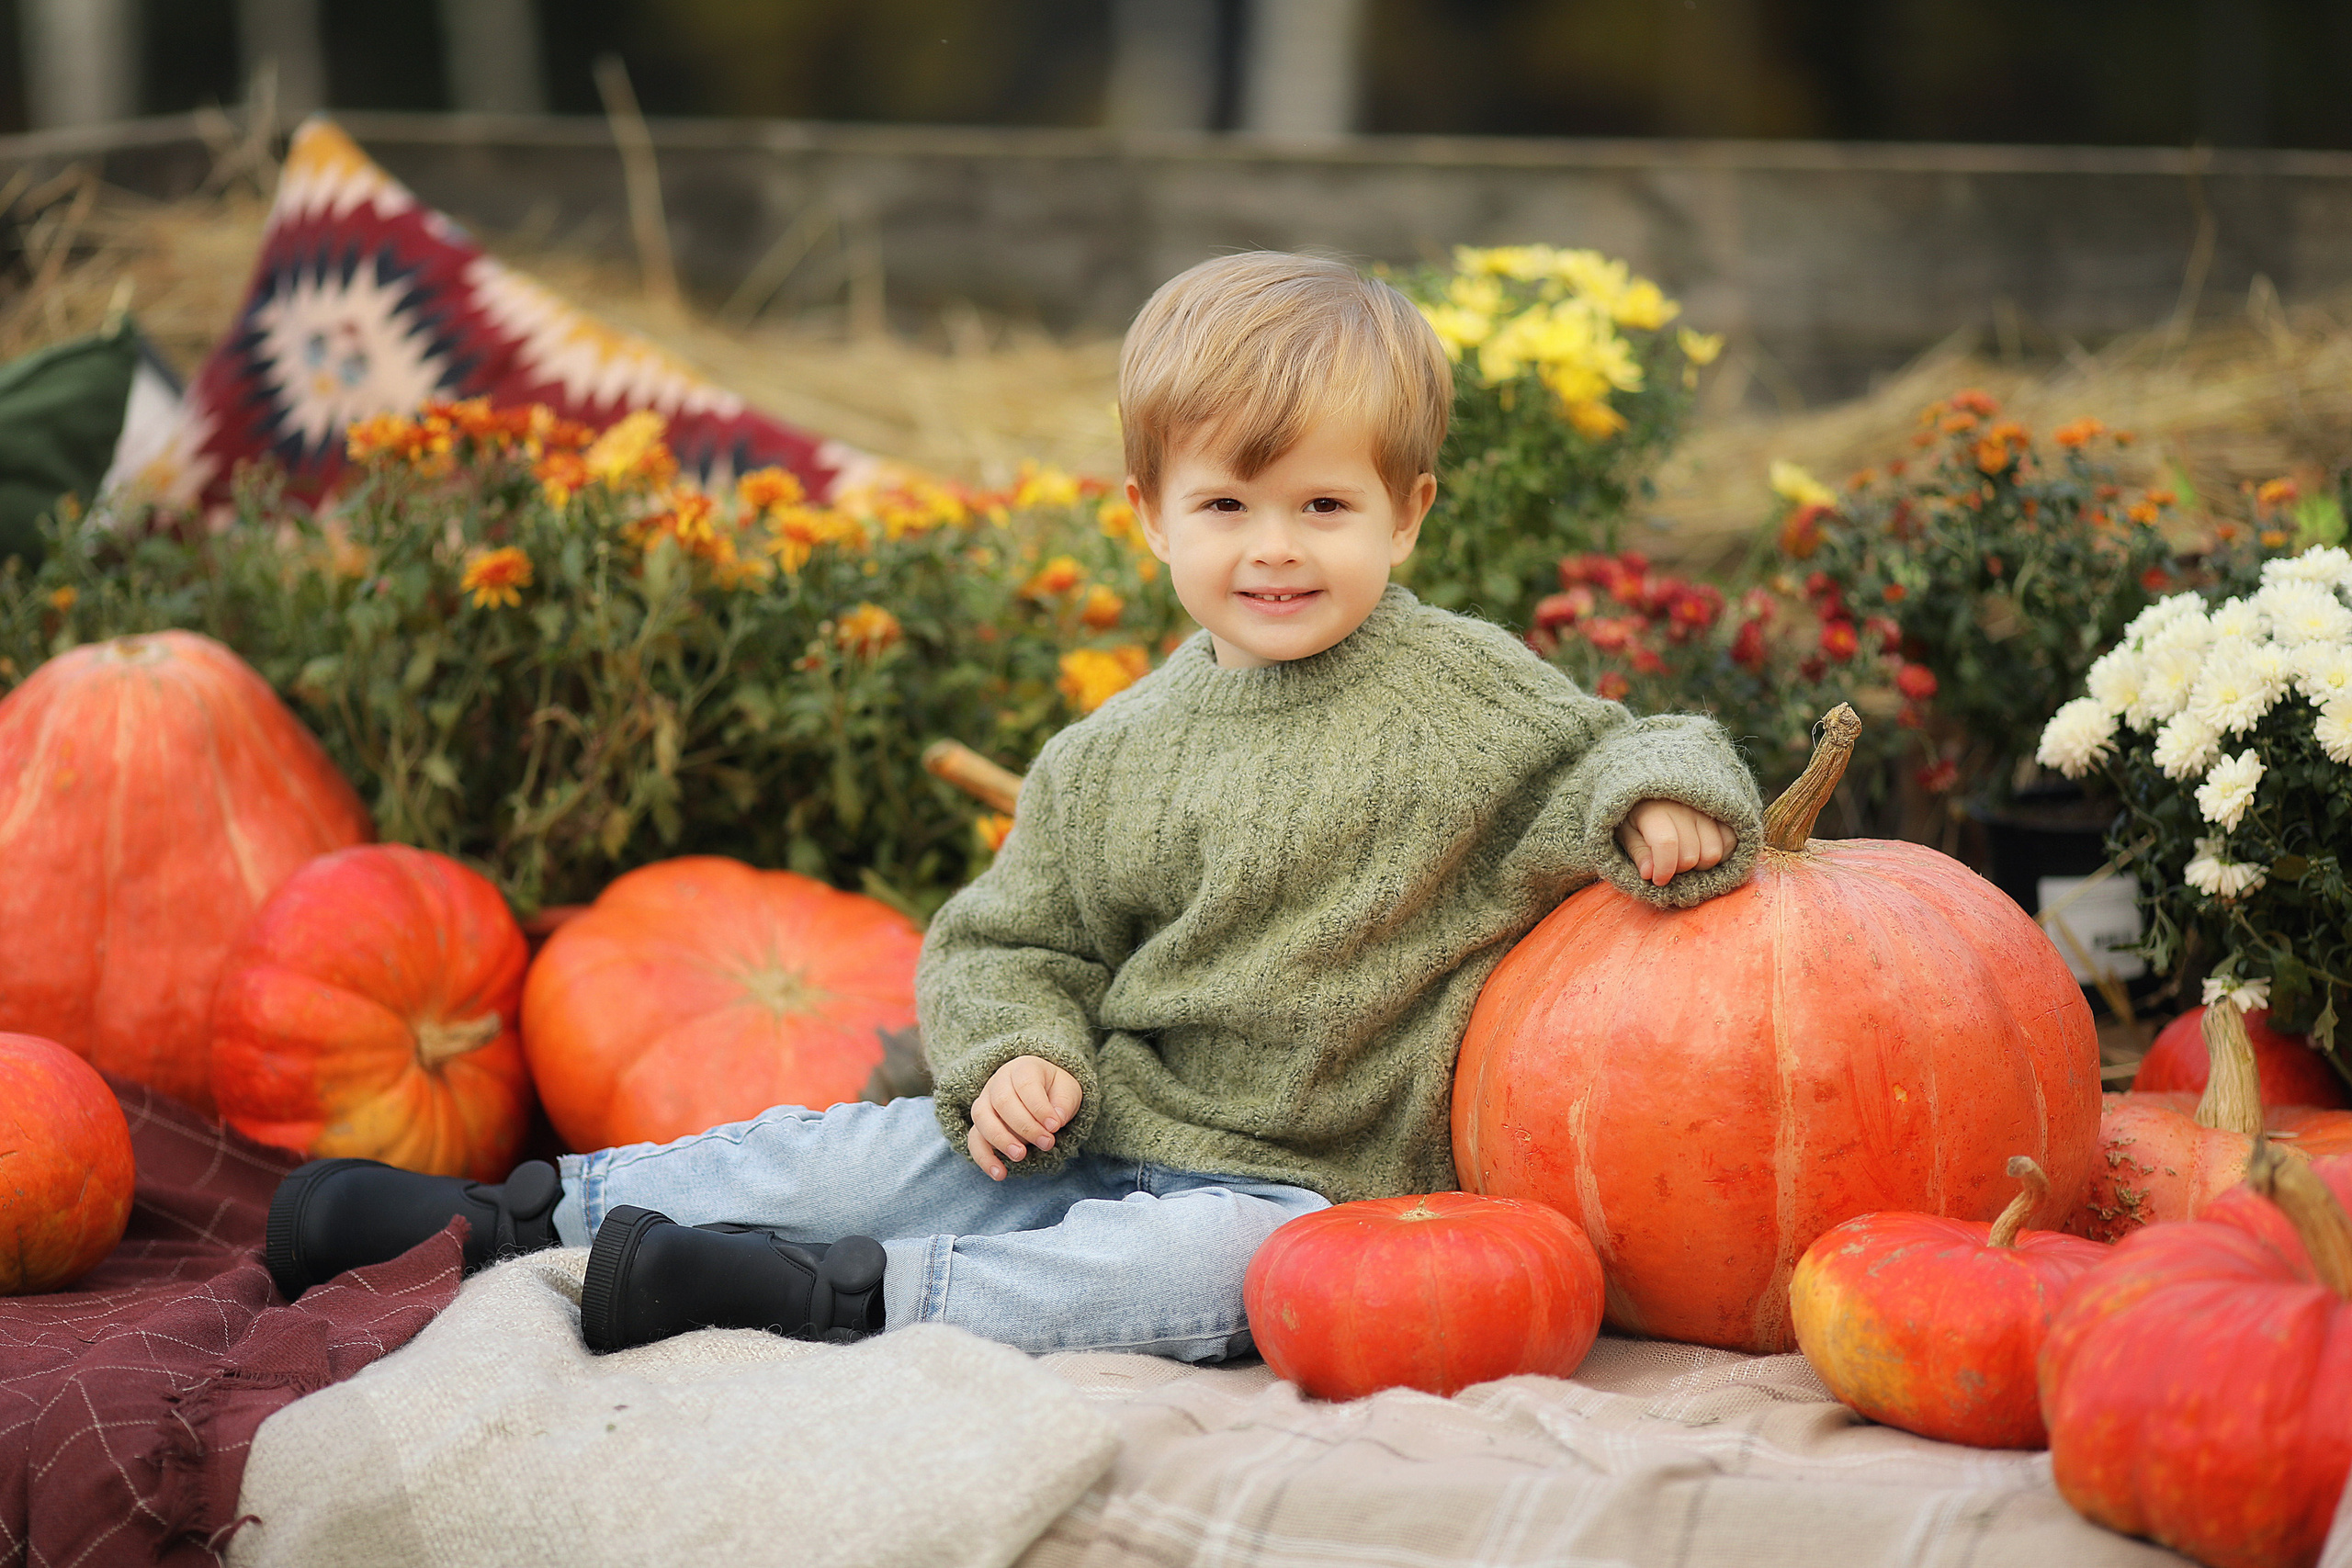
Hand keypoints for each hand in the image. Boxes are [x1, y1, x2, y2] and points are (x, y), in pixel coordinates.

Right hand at [967, 1054, 1082, 1180]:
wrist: (1041, 1090)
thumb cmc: (1054, 1090)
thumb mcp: (1067, 1089)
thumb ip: (1064, 1102)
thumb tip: (1056, 1120)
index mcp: (1023, 1068)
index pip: (1026, 1085)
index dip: (1039, 1107)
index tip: (1055, 1126)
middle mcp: (999, 1082)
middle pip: (1003, 1101)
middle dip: (1025, 1126)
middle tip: (1047, 1143)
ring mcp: (985, 1102)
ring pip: (982, 1118)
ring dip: (1001, 1140)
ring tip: (1021, 1156)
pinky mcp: (980, 1124)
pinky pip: (974, 1140)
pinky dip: (984, 1158)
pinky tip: (1000, 1174)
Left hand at [1616, 799, 1734, 886]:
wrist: (1655, 787)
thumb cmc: (1638, 814)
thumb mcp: (1627, 831)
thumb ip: (1639, 852)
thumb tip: (1649, 874)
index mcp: (1655, 811)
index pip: (1667, 844)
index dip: (1664, 869)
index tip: (1658, 880)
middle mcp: (1684, 808)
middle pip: (1691, 856)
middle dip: (1679, 869)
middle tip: (1670, 864)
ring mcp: (1707, 810)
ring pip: (1713, 853)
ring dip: (1700, 864)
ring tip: (1686, 856)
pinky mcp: (1723, 813)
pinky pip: (1730, 842)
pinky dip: (1720, 853)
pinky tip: (1703, 850)